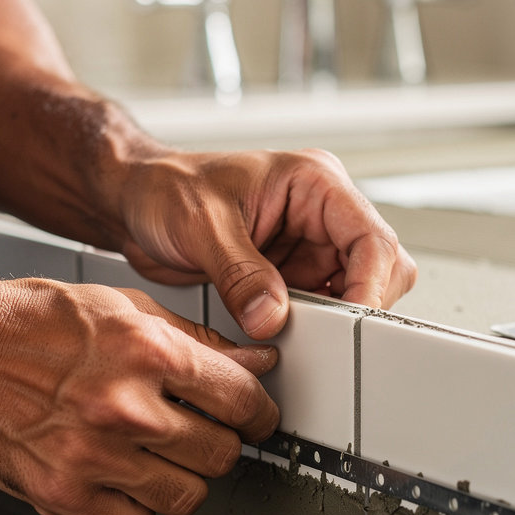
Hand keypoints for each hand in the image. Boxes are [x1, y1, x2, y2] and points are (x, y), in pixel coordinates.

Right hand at [0, 276, 278, 514]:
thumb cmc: (37, 324)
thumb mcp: (128, 308)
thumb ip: (200, 340)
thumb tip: (257, 361)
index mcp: (149, 352)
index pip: (243, 400)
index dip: (260, 413)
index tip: (256, 417)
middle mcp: (126, 407)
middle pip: (223, 453)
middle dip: (222, 442)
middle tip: (204, 431)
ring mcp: (95, 456)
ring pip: (188, 495)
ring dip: (185, 477)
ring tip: (164, 455)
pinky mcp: (64, 494)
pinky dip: (140, 507)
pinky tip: (128, 478)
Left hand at [115, 146, 417, 338]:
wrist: (134, 203)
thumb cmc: (164, 188)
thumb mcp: (201, 224)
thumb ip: (240, 273)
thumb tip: (271, 317)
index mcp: (315, 183)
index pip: (373, 237)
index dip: (370, 284)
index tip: (349, 319)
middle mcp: (321, 214)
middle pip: (380, 268)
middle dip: (358, 303)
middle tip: (326, 331)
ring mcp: (309, 246)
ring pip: (355, 293)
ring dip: (333, 319)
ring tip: (297, 331)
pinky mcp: (292, 276)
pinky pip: (321, 308)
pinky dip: (311, 327)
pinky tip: (283, 330)